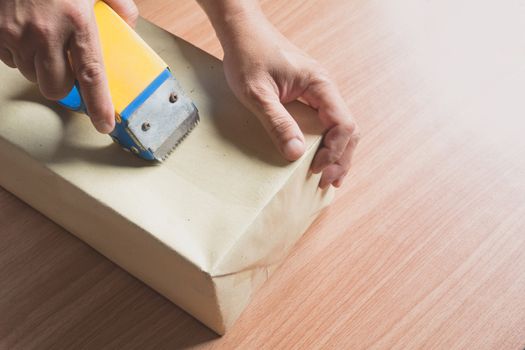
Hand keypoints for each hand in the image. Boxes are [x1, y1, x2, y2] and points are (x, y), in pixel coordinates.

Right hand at [0, 0, 137, 133]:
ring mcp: (15, 33)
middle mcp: (45, 32)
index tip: (105, 123)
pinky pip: (8, 60)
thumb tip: (128, 22)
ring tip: (44, 42)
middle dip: (64, 85)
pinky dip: (18, 55)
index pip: (92, 75)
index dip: (99, 104)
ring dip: (40, 68)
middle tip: (67, 69)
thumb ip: (117, 3)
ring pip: (31, 75)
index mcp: (76, 21)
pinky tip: (25, 35)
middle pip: (56, 87)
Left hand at [220, 16, 359, 188]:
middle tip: (328, 183)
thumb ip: (277, 122)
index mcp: (320, 85)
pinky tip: (320, 158)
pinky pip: (325, 122)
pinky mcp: (307, 96)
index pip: (343, 124)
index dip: (333, 151)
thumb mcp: (258, 93)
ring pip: (339, 127)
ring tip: (329, 177)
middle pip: (348, 129)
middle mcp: (325, 88)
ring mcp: (318, 92)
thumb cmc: (248, 56)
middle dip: (341, 158)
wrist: (241, 32)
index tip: (315, 169)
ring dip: (337, 153)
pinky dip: (327, 143)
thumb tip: (295, 154)